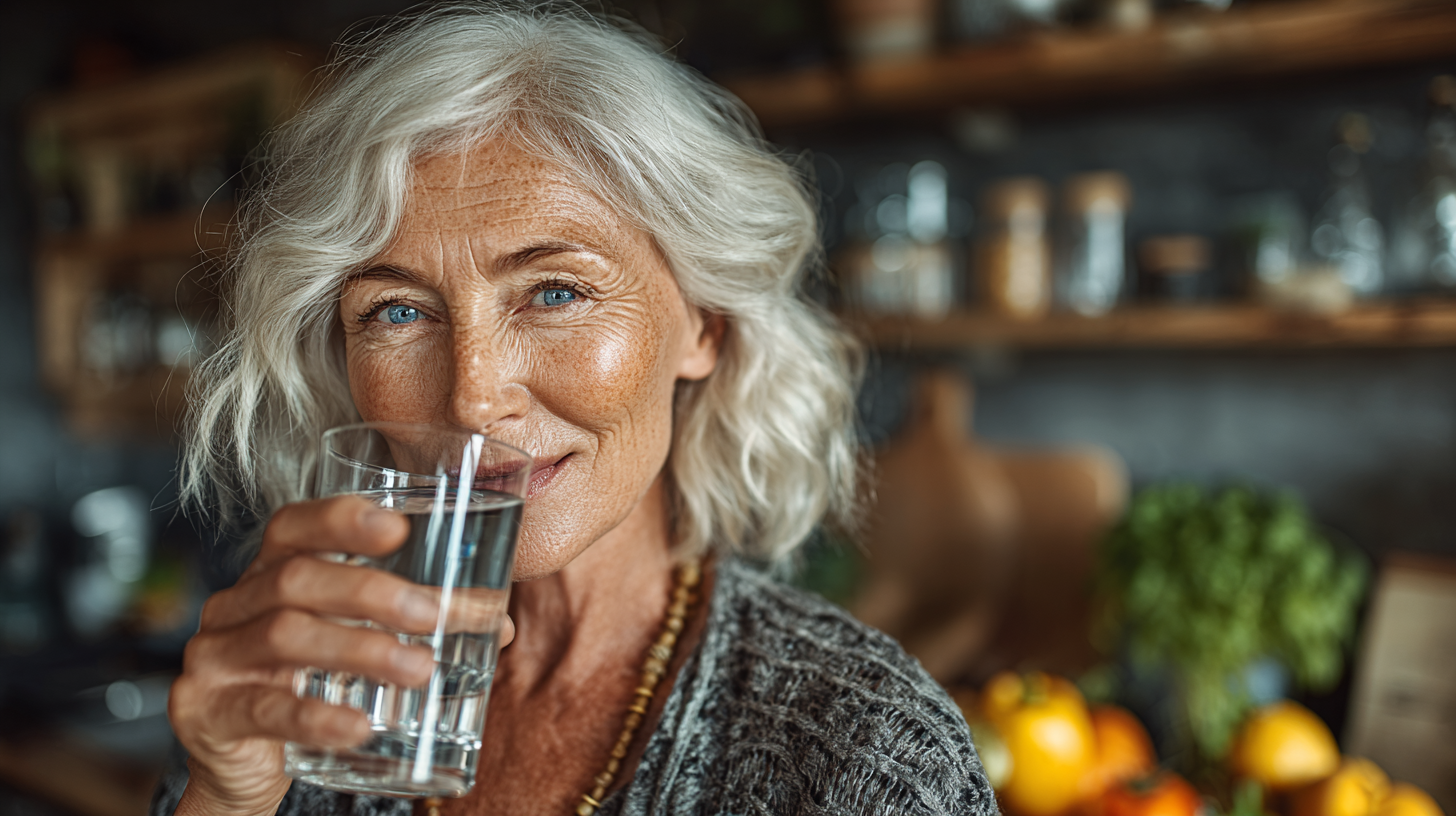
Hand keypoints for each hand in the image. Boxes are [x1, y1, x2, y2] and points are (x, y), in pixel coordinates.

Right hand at [168, 496, 515, 814]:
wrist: (243, 764)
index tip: (398, 527)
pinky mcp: (209, 712)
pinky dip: (317, 717)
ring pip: (285, 636)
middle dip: (371, 592)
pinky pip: (266, 709)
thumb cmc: (307, 684)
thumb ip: (414, 626)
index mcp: (270, 574)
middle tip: (433, 615)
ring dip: (361, 649)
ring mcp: (215, 657)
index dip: (342, 519)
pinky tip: (360, 727)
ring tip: (420, 670)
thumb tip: (497, 624)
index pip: (294, 526)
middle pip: (296, 579)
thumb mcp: (351, 643)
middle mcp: (235, 605)